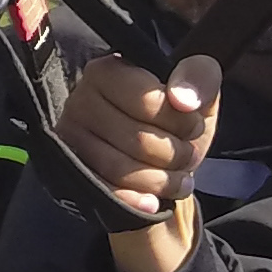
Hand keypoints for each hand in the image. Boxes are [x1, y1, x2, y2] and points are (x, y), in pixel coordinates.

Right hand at [64, 50, 220, 271]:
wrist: (163, 158)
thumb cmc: (178, 117)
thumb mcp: (200, 89)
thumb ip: (200, 77)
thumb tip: (182, 99)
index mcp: (109, 70)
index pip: (148, 100)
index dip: (181, 121)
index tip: (194, 125)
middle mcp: (80, 99)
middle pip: (136, 139)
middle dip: (175, 154)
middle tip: (188, 155)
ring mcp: (72, 138)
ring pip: (120, 169)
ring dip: (162, 180)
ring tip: (179, 178)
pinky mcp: (72, 172)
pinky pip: (104, 192)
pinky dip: (135, 200)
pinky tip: (153, 201)